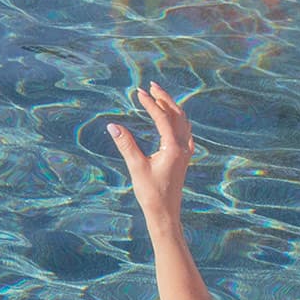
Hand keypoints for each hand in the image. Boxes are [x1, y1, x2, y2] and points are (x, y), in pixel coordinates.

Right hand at [108, 83, 194, 222]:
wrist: (165, 214)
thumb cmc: (151, 193)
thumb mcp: (136, 168)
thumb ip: (126, 145)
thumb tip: (112, 126)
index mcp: (174, 147)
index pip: (163, 117)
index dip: (151, 103)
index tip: (139, 92)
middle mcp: (183, 147)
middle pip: (177, 114)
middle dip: (164, 98)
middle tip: (151, 85)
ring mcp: (186, 152)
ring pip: (182, 121)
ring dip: (171, 107)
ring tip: (159, 97)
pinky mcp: (184, 158)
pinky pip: (184, 131)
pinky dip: (178, 119)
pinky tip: (172, 119)